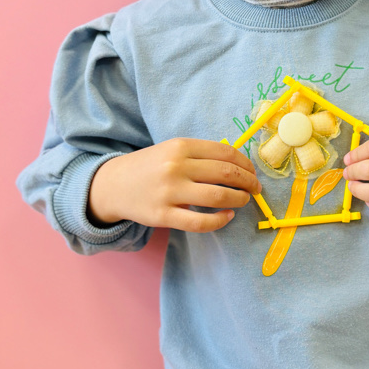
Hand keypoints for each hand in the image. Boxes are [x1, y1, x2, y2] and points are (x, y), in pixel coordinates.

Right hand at [88, 138, 261, 232]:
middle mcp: (176, 167)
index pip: (226, 152)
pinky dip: (220, 220)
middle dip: (248, 182)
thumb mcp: (171, 150)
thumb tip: (239, 165)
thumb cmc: (150, 167)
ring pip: (218, 196)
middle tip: (255, 188)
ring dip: (239, 199)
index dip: (246, 164)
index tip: (253, 172)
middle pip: (226, 173)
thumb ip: (200, 154)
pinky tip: (227, 217)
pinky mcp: (163, 215)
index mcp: (181, 146)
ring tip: (243, 201)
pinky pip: (200, 222)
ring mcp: (169, 192)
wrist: (113, 185)